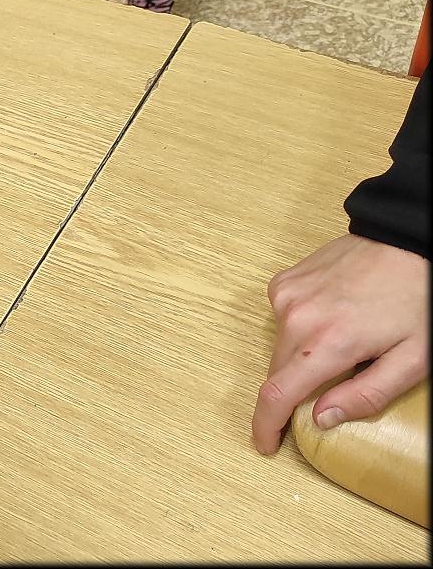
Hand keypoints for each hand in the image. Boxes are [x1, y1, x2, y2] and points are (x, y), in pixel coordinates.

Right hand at [253, 233, 428, 453]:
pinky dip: (300, 328)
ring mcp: (285, 297)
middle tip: (328, 390)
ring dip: (301, 357)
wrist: (407, 241)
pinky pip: (282, 319)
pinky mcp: (283, 282)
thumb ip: (367, 395)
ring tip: (342, 343)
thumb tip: (321, 418)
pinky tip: (330, 317)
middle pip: (277, 373)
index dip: (266, 425)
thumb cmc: (418, 298)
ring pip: (280, 347)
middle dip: (294, 391)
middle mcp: (296, 318)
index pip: (276, 395)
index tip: (266, 442)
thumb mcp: (414, 359)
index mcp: (327, 344)